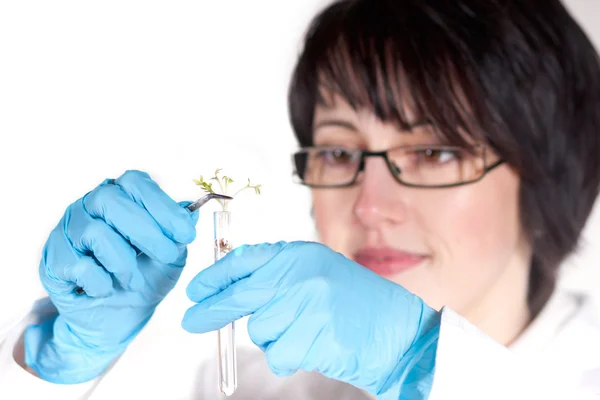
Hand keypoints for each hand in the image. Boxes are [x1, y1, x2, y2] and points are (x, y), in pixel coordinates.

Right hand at [25, 170, 198, 383]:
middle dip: (147, 231)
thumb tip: (193, 212)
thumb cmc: (144, 278)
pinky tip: (107, 289)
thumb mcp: (171, 257)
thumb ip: (178, 234)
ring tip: (133, 280)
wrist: (116, 319)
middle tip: (169, 255)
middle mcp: (89, 206)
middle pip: (111, 200)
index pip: (135, 182)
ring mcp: (68, 230)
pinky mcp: (54, 260)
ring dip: (124, 262)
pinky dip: (101, 282)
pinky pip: (78, 265)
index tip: (186, 233)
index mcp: (120, 197)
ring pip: (96, 232)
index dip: (162, 206)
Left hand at [182, 241, 440, 399]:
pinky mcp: (314, 335)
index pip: (246, 259)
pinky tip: (314, 348)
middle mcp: (302, 274)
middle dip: (211, 310)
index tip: (195, 289)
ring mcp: (308, 304)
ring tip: (306, 333)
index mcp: (302, 254)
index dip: (215, 275)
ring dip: (274, 339)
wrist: (401, 332)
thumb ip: (279, 277)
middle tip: (190, 321)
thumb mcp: (319, 275)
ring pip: (259, 330)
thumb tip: (232, 290)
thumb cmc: (359, 305)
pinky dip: (289, 358)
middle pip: (241, 295)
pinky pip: (278, 355)